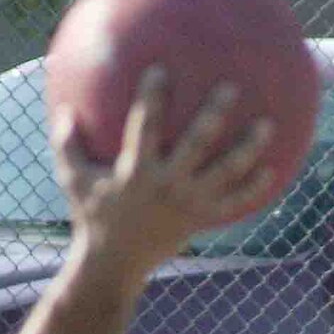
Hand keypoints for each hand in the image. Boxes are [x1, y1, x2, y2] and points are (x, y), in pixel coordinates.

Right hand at [52, 68, 273, 274]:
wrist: (114, 264)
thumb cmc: (93, 215)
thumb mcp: (72, 180)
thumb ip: (66, 144)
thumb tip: (61, 108)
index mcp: (135, 172)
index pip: (145, 127)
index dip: (152, 99)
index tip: (160, 70)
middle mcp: (166, 185)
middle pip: (196, 145)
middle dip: (214, 115)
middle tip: (231, 87)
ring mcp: (188, 204)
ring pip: (225, 173)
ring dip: (248, 149)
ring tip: (267, 124)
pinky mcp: (201, 220)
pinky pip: (234, 204)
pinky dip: (254, 189)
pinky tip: (273, 169)